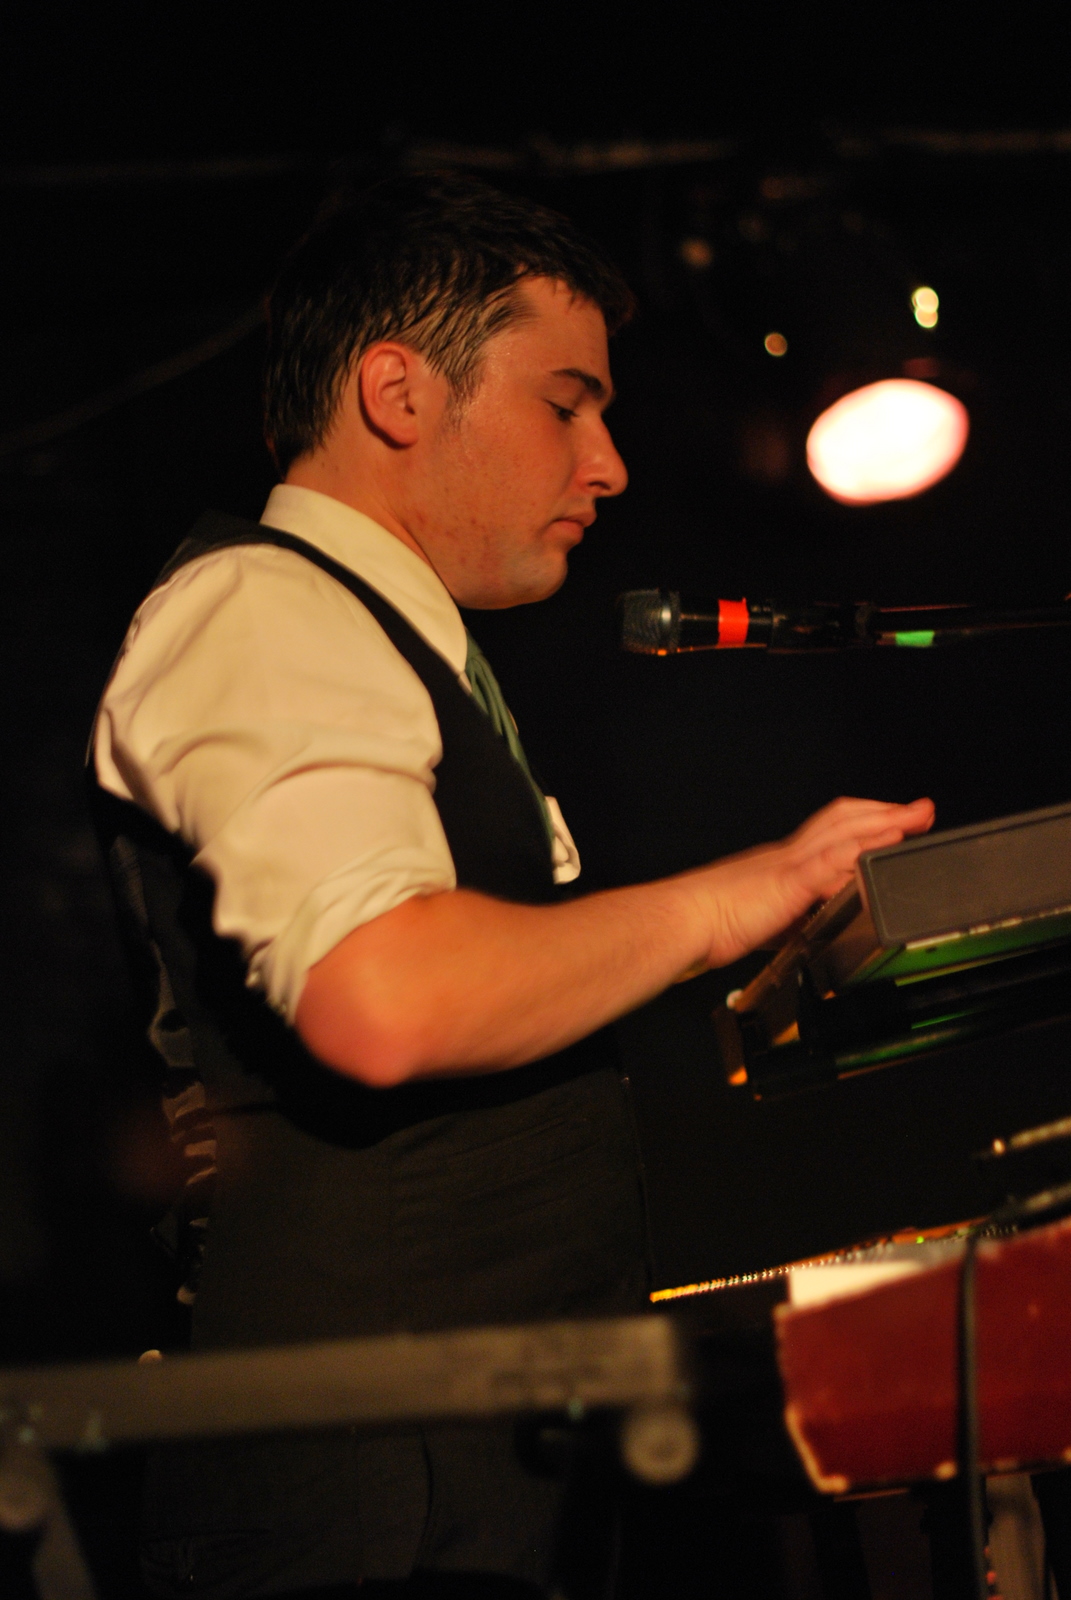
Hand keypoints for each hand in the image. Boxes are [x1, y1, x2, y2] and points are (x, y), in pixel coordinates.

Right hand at [696, 795, 934, 968]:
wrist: (680, 921)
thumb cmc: (705, 923)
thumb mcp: (758, 919)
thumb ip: (784, 918)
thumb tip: (800, 928)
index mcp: (779, 864)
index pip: (828, 832)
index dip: (862, 823)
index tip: (892, 821)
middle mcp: (786, 855)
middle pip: (842, 818)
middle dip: (885, 811)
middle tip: (920, 809)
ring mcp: (788, 864)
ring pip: (843, 829)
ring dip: (886, 820)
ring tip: (918, 816)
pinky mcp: (788, 881)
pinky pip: (834, 857)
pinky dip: (865, 845)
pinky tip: (888, 840)